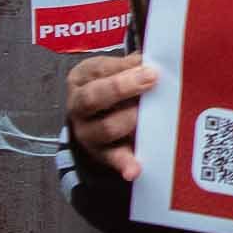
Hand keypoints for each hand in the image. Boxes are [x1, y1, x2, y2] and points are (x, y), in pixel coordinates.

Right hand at [67, 53, 157, 182]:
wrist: (99, 119)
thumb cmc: (115, 86)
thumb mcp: (116, 69)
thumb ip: (131, 64)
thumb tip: (150, 62)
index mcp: (82, 79)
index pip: (99, 70)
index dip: (124, 69)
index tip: (150, 68)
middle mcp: (78, 107)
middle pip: (93, 98)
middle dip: (122, 88)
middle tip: (151, 80)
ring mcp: (88, 133)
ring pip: (106, 128)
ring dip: (131, 120)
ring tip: (154, 114)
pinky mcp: (103, 154)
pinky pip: (113, 159)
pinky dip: (125, 165)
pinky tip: (134, 170)